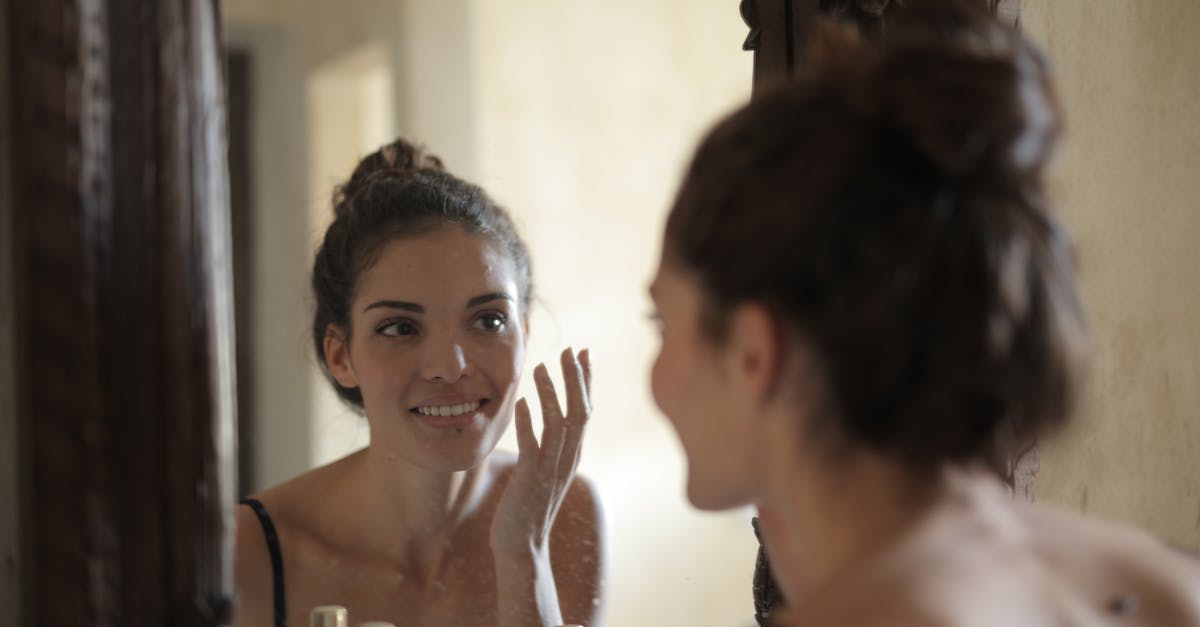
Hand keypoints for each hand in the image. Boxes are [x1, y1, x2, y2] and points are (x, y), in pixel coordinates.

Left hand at [490, 347, 592, 554]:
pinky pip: (532, 445)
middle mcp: (567, 460)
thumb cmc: (528, 507)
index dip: (585, 381)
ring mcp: (551, 470)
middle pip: (579, 412)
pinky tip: (522, 401)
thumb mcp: (545, 472)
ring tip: (542, 367)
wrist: (522, 547)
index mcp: (572, 455)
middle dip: (576, 380)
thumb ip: (550, 446)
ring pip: (558, 424)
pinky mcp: (531, 479)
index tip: (582, 354)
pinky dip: (529, 421)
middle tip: (570, 351)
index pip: (585, 410)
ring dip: (552, 393)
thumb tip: (547, 418)